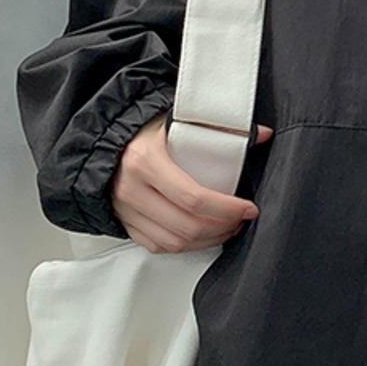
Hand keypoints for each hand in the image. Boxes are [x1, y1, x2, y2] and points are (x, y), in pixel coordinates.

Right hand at [111, 110, 273, 253]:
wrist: (105, 138)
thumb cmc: (143, 128)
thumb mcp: (179, 119)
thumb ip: (220, 126)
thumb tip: (262, 134)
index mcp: (146, 161)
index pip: (194, 198)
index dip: (227, 209)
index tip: (248, 208)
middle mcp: (132, 189)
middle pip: (187, 226)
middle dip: (222, 227)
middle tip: (241, 220)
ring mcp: (125, 209)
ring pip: (174, 242)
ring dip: (207, 241)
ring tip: (226, 228)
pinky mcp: (124, 222)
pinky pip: (158, 246)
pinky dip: (184, 246)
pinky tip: (201, 235)